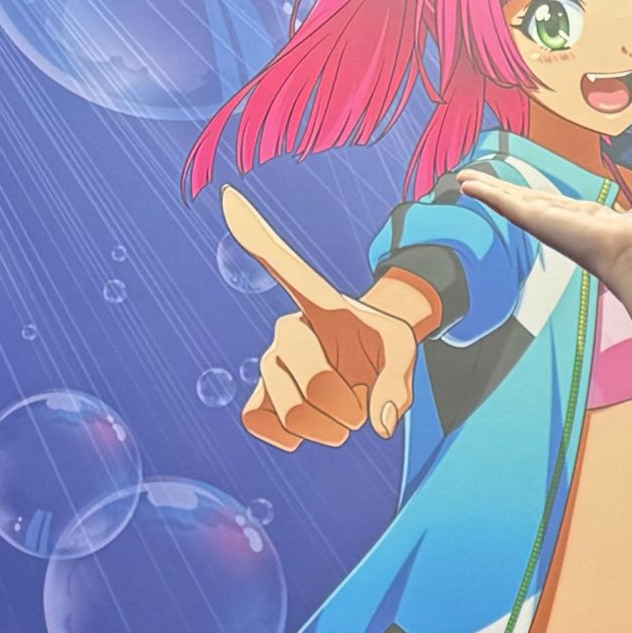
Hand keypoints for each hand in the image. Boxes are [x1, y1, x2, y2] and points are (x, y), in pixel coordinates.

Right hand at [223, 186, 423, 452]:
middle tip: (360, 397)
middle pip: (317, 385)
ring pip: (294, 414)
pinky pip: (257, 420)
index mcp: (318, 304)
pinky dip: (289, 436)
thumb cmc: (381, 351)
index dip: (257, 235)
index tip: (229, 196)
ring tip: (342, 411)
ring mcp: (269, 361)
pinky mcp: (259, 394)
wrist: (365, 370)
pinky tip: (309, 428)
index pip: (285, 266)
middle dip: (352, 405)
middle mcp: (286, 328)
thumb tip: (382, 423)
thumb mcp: (402, 356)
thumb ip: (398, 387)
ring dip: (331, 428)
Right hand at [461, 157, 631, 290]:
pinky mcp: (542, 222)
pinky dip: (488, 194)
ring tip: (462, 179)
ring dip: (487, 190)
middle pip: (525, 203)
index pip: (554, 205)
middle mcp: (567, 225)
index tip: (516, 190)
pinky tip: (468, 185)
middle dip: (500, 191)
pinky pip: (509, 205)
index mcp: (590, 221)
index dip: (533, 196)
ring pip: (513, 203)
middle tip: (474, 182)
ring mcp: (552, 224)